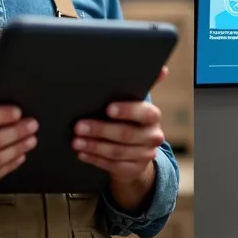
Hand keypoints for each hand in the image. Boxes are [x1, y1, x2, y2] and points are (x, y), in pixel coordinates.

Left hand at [74, 67, 166, 182]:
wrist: (137, 150)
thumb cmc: (130, 119)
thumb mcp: (133, 103)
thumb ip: (138, 86)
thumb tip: (161, 68)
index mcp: (152, 116)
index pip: (144, 113)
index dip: (127, 111)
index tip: (108, 108)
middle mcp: (152, 136)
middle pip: (126, 134)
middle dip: (100, 130)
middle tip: (79, 126)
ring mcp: (144, 155)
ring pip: (117, 152)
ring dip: (94, 146)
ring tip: (76, 140)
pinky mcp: (132, 169)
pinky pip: (112, 166)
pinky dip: (95, 159)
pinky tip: (82, 153)